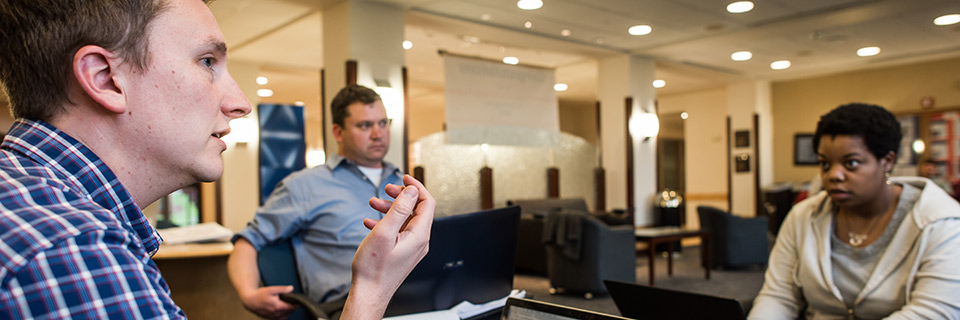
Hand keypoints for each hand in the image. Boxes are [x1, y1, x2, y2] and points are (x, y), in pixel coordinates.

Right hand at [238, 285, 297, 319]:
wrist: (250, 301)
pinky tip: (281, 309)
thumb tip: (291, 288)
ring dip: (288, 311)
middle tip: (290, 300)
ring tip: (286, 304)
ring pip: (286, 316)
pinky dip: (283, 315)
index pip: (292, 307)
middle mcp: (276, 313)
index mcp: (277, 306)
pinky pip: (280, 319)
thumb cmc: (260, 295)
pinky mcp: (271, 318)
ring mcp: (273, 317)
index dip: (296, 303)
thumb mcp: (271, 289)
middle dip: (292, 306)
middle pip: (290, 312)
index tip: (296, 300)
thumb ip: (282, 289)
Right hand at [342, 175, 435, 318]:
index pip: (427, 202)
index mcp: (419, 235)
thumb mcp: (384, 233)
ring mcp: (412, 248)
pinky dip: (386, 222)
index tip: (404, 177)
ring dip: (390, 208)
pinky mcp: (402, 252)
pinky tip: (370, 221)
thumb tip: (411, 191)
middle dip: (400, 196)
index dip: (416, 187)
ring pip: (405, 219)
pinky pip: (398, 231)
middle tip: (385, 188)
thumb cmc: (374, 269)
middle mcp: (419, 241)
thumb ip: (399, 209)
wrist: (369, 294)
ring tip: (372, 204)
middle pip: (416, 209)